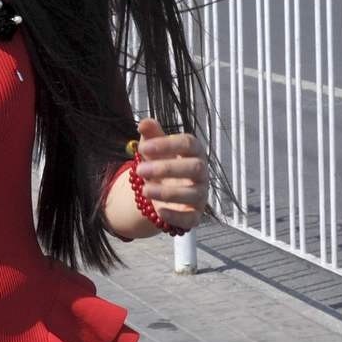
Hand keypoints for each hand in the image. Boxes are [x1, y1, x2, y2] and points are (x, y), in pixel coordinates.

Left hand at [134, 116, 208, 230]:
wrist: (161, 190)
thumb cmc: (161, 163)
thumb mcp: (154, 148)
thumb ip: (151, 135)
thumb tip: (144, 123)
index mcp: (194, 152)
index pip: (188, 143)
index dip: (167, 144)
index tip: (142, 147)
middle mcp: (201, 172)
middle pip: (194, 168)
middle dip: (167, 168)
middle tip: (139, 170)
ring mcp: (200, 194)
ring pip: (192, 194)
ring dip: (167, 192)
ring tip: (144, 190)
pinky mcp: (194, 215)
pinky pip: (191, 218)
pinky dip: (176, 216)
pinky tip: (159, 211)